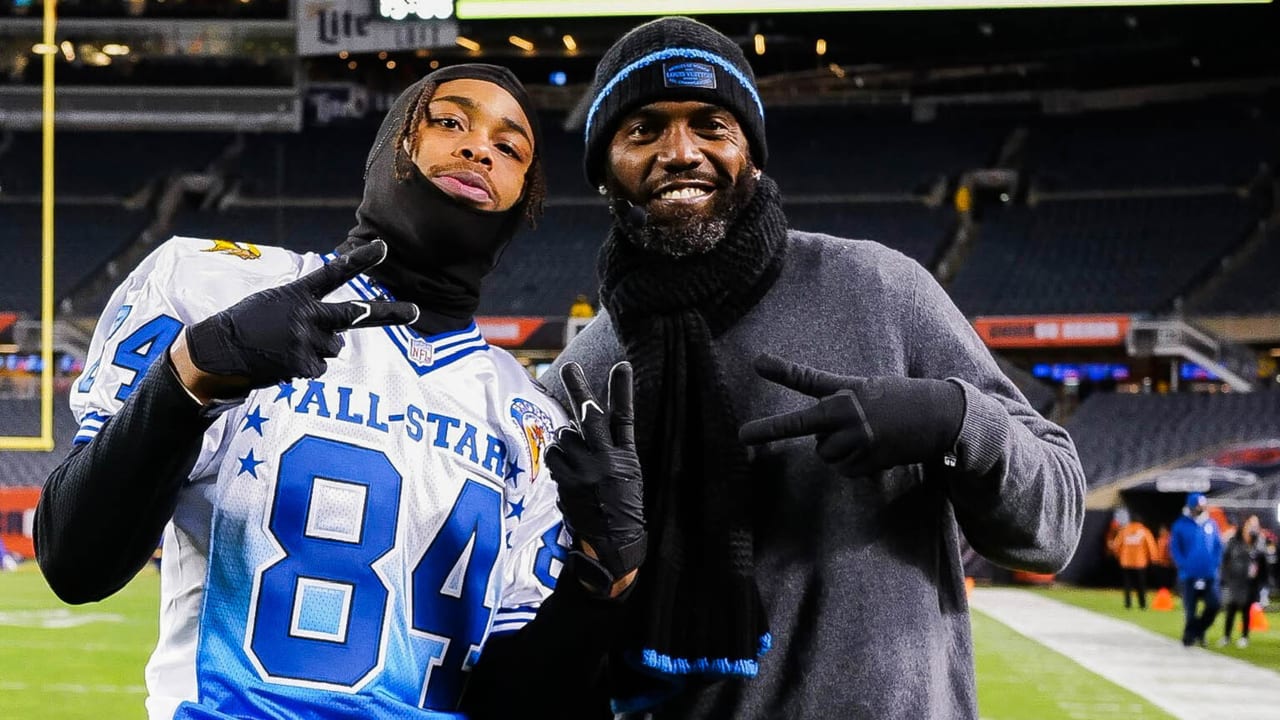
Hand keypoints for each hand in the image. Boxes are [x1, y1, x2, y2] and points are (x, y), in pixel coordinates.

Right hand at [173, 240, 418, 402]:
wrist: (215, 352)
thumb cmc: (245, 325)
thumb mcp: (273, 303)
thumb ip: (307, 309)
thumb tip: (340, 337)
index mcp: (297, 295)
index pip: (333, 273)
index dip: (360, 260)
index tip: (383, 247)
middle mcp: (306, 316)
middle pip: (356, 315)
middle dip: (389, 314)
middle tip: (415, 312)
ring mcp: (305, 341)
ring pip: (334, 348)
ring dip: (317, 351)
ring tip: (285, 348)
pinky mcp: (302, 365)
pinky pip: (320, 370)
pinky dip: (304, 370)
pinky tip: (281, 364)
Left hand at [545, 362, 644, 597]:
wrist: (615, 544)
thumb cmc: (623, 507)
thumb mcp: (629, 474)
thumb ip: (612, 448)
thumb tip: (583, 422)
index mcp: (627, 457)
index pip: (625, 417)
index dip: (622, 390)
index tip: (622, 365)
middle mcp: (606, 461)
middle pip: (590, 417)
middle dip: (579, 389)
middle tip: (570, 367)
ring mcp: (585, 472)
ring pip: (565, 437)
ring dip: (566, 440)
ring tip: (576, 456)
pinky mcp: (567, 483)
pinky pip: (553, 457)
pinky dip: (556, 456)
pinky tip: (566, 468)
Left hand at [738, 353, 964, 477]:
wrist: (940, 417)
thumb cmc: (899, 399)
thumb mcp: (867, 388)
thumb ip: (837, 401)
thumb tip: (817, 435)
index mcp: (847, 390)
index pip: (809, 379)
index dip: (782, 370)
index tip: (756, 362)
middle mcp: (849, 413)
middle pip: (802, 426)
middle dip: (773, 430)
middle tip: (742, 434)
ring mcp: (858, 438)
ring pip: (823, 453)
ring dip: (833, 449)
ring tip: (861, 436)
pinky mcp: (868, 459)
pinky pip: (842, 470)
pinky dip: (851, 465)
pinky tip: (871, 451)